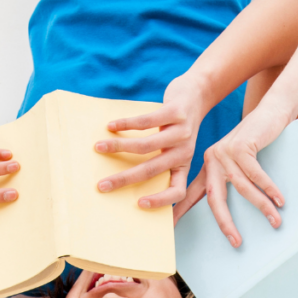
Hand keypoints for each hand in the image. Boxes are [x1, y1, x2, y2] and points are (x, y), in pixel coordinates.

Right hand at [95, 74, 206, 207]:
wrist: (197, 94)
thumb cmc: (180, 127)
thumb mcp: (178, 149)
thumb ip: (162, 163)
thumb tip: (129, 179)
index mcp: (183, 166)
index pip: (178, 191)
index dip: (161, 201)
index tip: (139, 203)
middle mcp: (184, 152)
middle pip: (151, 171)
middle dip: (123, 179)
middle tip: (102, 185)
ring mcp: (181, 132)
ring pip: (145, 146)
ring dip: (118, 147)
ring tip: (99, 147)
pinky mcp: (175, 112)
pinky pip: (146, 122)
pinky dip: (125, 124)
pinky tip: (111, 126)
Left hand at [174, 101, 286, 245]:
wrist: (269, 111)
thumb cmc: (256, 142)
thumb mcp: (237, 162)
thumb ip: (229, 181)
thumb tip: (229, 212)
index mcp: (208, 167)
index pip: (191, 194)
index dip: (181, 211)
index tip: (171, 228)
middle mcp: (212, 160)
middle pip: (214, 199)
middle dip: (225, 223)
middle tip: (236, 242)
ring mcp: (225, 152)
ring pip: (242, 188)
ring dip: (262, 206)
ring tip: (275, 222)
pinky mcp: (241, 146)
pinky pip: (257, 175)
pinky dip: (269, 189)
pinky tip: (279, 201)